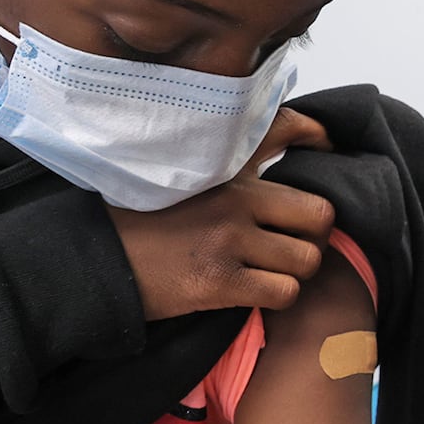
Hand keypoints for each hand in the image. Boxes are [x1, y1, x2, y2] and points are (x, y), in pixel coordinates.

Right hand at [107, 108, 337, 320]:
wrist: (96, 259)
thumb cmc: (143, 218)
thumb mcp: (185, 172)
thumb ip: (231, 158)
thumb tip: (286, 141)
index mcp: (225, 164)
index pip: (287, 127)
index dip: (318, 136)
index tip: (327, 147)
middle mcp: (234, 197)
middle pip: (319, 214)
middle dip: (314, 233)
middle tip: (294, 240)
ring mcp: (228, 239)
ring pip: (307, 259)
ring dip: (296, 270)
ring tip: (274, 269)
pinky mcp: (219, 282)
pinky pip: (283, 292)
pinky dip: (278, 296)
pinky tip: (258, 291)